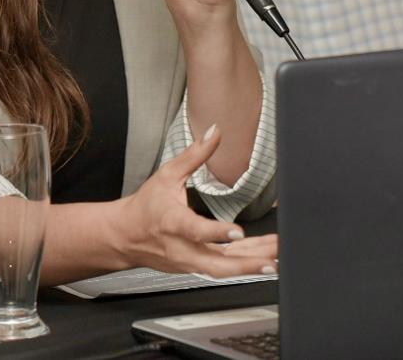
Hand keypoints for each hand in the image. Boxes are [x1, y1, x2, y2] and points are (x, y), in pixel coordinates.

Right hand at [110, 124, 278, 277]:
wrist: (125, 236)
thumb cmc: (146, 207)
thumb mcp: (167, 174)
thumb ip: (194, 155)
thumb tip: (214, 132)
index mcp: (172, 222)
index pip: (196, 231)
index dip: (217, 233)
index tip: (238, 231)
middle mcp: (182, 248)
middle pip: (215, 265)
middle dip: (246, 264)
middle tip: (272, 259)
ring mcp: (189, 262)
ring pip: (223, 271)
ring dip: (251, 266)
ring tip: (277, 259)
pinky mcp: (195, 267)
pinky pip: (223, 268)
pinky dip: (245, 264)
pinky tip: (264, 258)